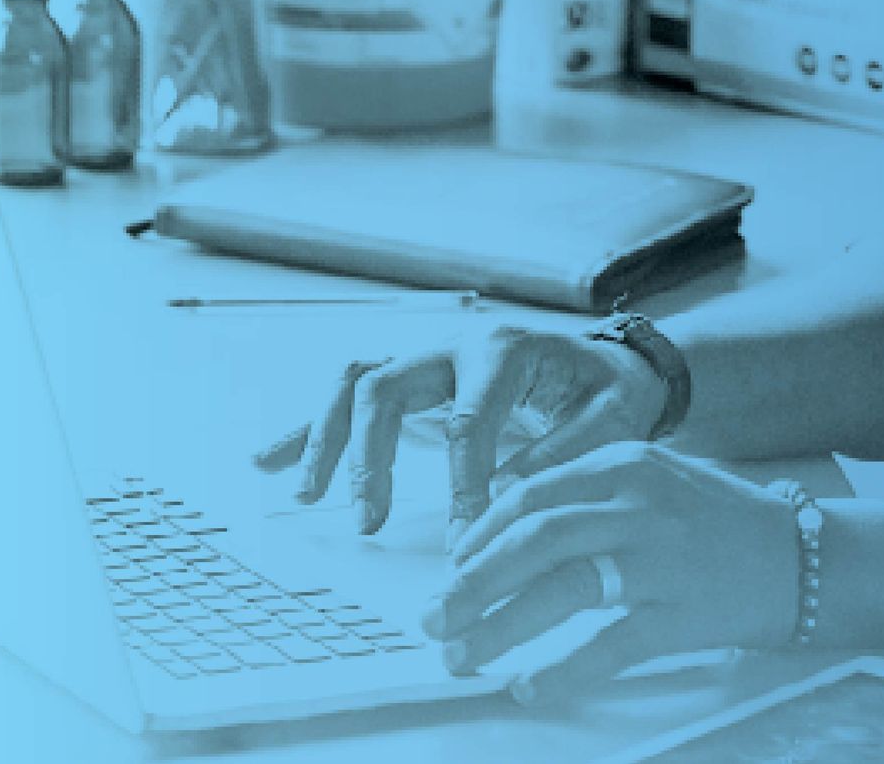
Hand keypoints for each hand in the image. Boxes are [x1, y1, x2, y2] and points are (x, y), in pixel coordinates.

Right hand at [252, 324, 668, 548]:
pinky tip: (270, 460)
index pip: (466, 419)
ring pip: (355, 385)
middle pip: (386, 388)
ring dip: (327, 441)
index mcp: (505, 351)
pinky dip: (309, 428)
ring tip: (310, 498)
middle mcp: (454, 345)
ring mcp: (426, 358)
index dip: (462, 482)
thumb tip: (508, 496)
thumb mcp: (613, 418)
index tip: (463, 539)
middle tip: (370, 522)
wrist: (610, 361)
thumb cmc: (611, 391)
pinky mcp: (412, 380)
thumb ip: (566, 452)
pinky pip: (347, 396)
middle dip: (370, 457)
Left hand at [420, 442, 799, 705]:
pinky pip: (608, 645)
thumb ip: (590, 490)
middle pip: (532, 539)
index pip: (530, 495)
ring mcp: (662, 557)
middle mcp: (639, 503)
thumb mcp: (657, 478)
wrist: (808, 556)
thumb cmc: (723, 520)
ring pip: (560, 588)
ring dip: (498, 626)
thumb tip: (508, 525)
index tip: (451, 569)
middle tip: (432, 617)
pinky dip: (561, 669)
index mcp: (626, 462)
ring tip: (461, 654)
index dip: (481, 536)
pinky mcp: (683, 612)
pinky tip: (527, 685)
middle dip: (470, 582)